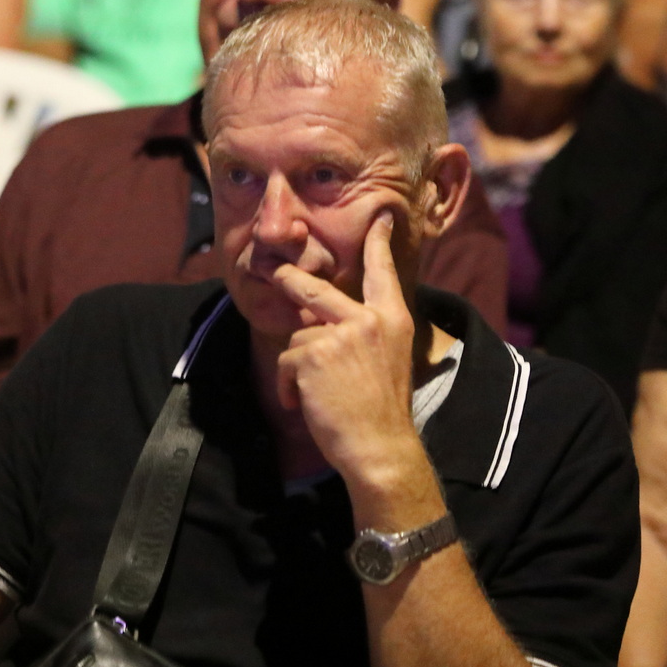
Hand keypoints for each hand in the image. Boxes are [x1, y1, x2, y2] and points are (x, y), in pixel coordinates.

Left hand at [272, 213, 422, 486]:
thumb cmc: (381, 412)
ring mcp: (339, 335)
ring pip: (297, 339)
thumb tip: (322, 320)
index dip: (378, 244)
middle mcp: (367, 320)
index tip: (380, 219)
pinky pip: (285, 362)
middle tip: (272, 270)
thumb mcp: (388, 360)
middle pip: (314, 289)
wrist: (380, 447)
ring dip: (296, 370)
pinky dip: (287, 387)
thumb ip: (362, 334)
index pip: (383, 274)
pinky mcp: (312, 354)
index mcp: (393, 320)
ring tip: (315, 396)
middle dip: (288, 279)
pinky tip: (304, 404)